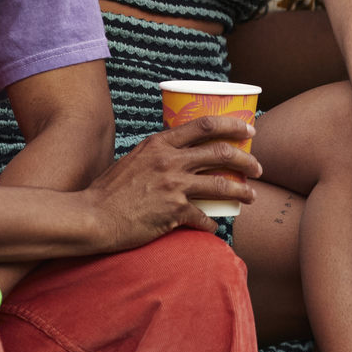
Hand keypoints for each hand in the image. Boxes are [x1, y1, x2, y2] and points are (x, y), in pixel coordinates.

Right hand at [81, 114, 260, 250]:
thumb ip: (158, 154)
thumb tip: (178, 154)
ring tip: (252, 196)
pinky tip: (213, 227)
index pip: (204, 124)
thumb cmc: (109, 190)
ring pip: (221, 184)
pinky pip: (203, 217)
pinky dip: (211, 223)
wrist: (93, 216)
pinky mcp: (174, 212)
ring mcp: (173, 186)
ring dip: (242, 191)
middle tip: (258, 167)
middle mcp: (170, 161)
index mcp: (160, 143)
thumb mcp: (134, 158)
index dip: (232, 125)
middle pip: (220, 152)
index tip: (249, 131)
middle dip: (246, 159)